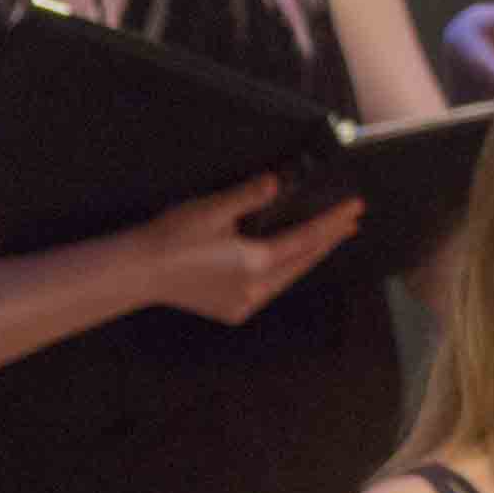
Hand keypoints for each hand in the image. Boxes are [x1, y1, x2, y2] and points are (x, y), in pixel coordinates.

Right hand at [131, 171, 360, 325]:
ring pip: (288, 279)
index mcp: (256, 263)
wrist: (139, 272)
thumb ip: (250, 195)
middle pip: (303, 262)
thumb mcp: (212, 209)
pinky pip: (270, 290)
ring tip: (326, 241)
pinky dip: (285, 274)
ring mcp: (244, 304)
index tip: (354, 208)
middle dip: (327, 241)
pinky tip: (288, 263)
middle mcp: (256, 289)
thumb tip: (279, 181)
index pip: (307, 239)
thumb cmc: (170, 239)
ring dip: (308, 258)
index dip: (332, 223)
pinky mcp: (231, 311)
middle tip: (350, 222)